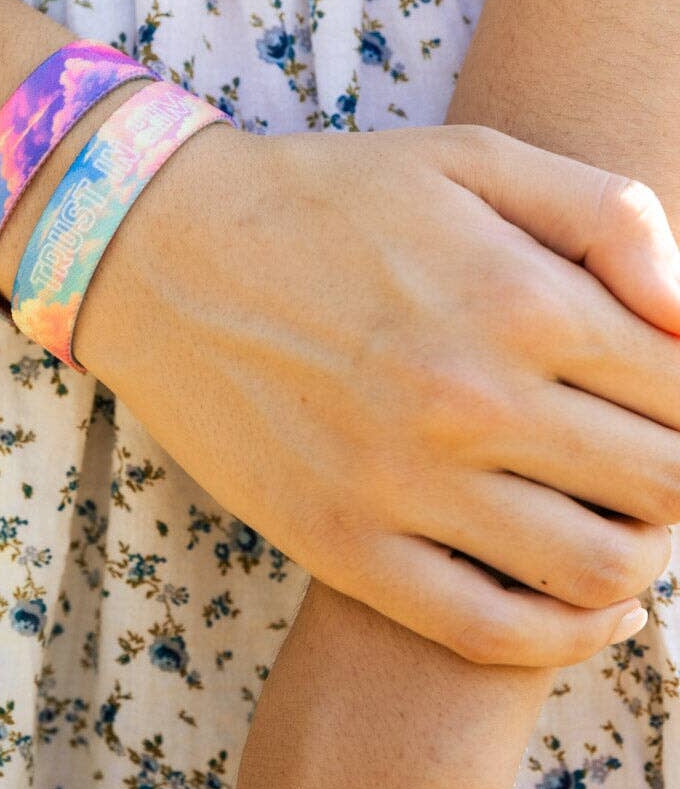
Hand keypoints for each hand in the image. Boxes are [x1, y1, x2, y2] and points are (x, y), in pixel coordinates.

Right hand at [74, 122, 679, 665]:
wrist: (161, 250)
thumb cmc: (319, 196)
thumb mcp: (465, 155)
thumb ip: (606, 213)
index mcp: (519, 300)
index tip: (671, 393)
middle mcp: (470, 402)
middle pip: (666, 486)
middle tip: (648, 451)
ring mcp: (402, 484)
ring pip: (599, 571)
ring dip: (641, 554)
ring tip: (618, 516)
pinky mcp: (342, 542)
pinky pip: (494, 631)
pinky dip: (567, 633)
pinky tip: (585, 603)